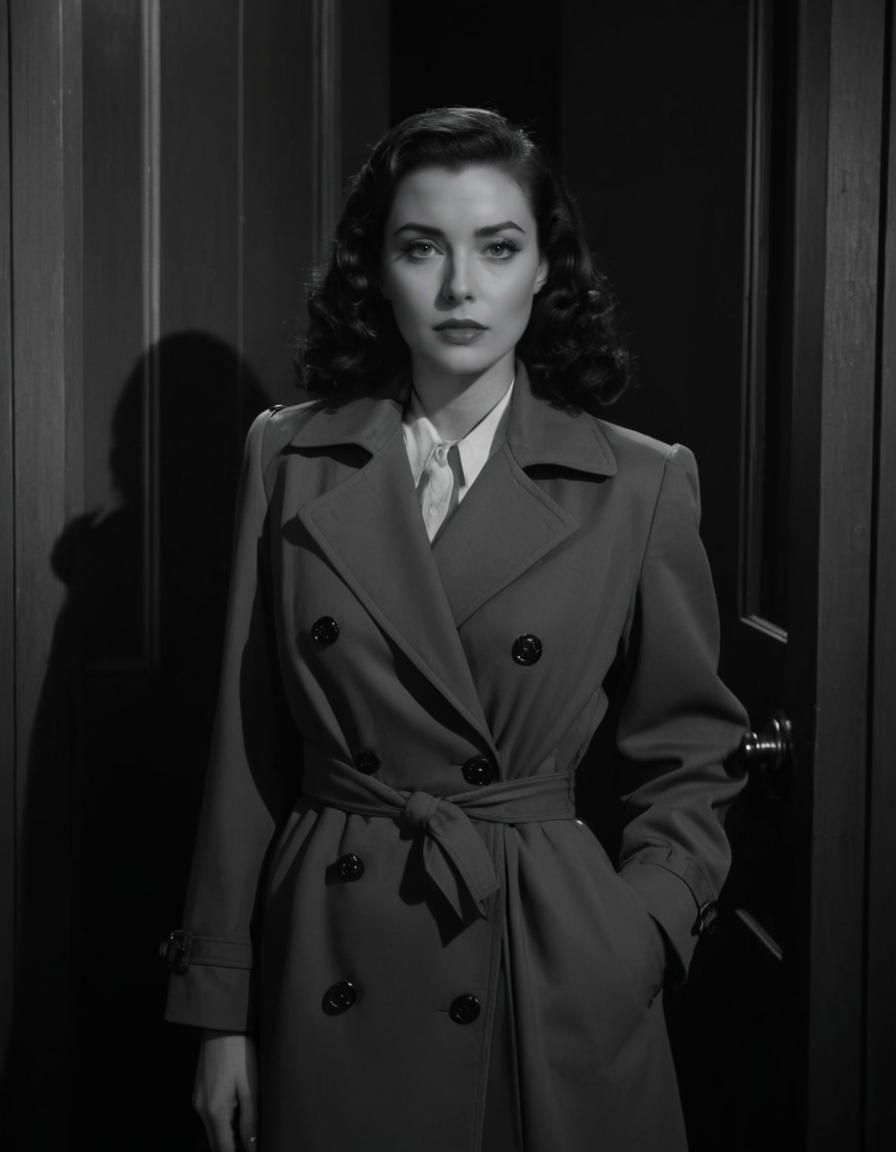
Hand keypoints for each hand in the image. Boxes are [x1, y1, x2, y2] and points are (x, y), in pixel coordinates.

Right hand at [193, 1030, 258, 1151]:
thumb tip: (251, 1146)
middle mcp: (201, 1109)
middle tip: (249, 1147)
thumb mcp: (250, 1086)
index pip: (223, 1148)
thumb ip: (250, 1119)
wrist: (221, 1026)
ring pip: (212, 1130)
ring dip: (227, 1136)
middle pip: (215, 1142)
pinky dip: (222, 1122)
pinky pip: (210, 1116)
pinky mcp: (199, 1092)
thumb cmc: (239, 1053)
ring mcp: (197, 1100)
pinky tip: (237, 1115)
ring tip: (245, 1135)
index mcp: (215, 1110)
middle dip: (230, 1148)